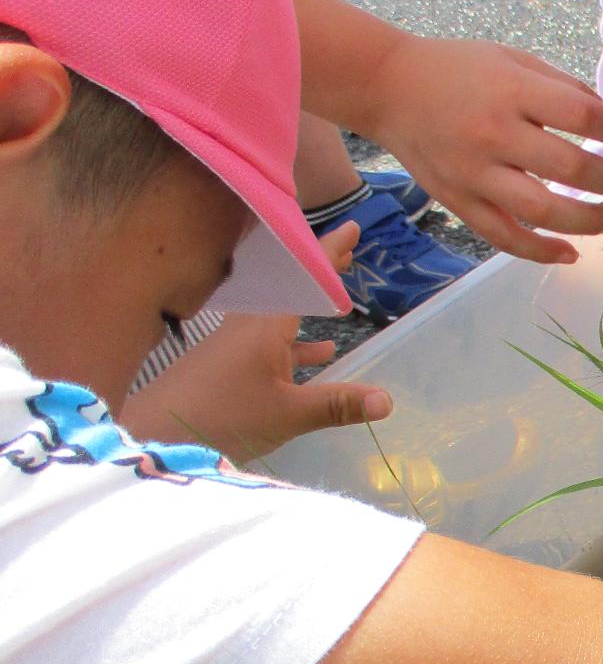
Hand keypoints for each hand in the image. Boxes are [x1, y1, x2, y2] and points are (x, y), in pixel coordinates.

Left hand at [121, 225, 391, 461]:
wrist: (153, 435)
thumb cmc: (223, 417)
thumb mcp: (288, 414)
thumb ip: (337, 404)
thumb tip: (389, 401)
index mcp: (265, 327)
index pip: (306, 279)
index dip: (331, 253)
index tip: (351, 228)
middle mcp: (248, 326)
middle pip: (292, 291)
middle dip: (321, 275)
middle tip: (347, 254)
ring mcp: (234, 345)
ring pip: (281, 319)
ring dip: (309, 311)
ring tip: (340, 307)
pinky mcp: (225, 364)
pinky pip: (270, 343)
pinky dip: (296, 344)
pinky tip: (318, 355)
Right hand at [370, 35, 602, 263]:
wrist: (386, 86)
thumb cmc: (460, 69)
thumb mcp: (515, 60)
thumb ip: (565, 89)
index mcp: (513, 90)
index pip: (583, 116)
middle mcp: (494, 133)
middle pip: (571, 169)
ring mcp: (474, 172)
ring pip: (542, 211)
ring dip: (590, 221)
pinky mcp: (458, 200)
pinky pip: (504, 237)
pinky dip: (541, 251)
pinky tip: (572, 254)